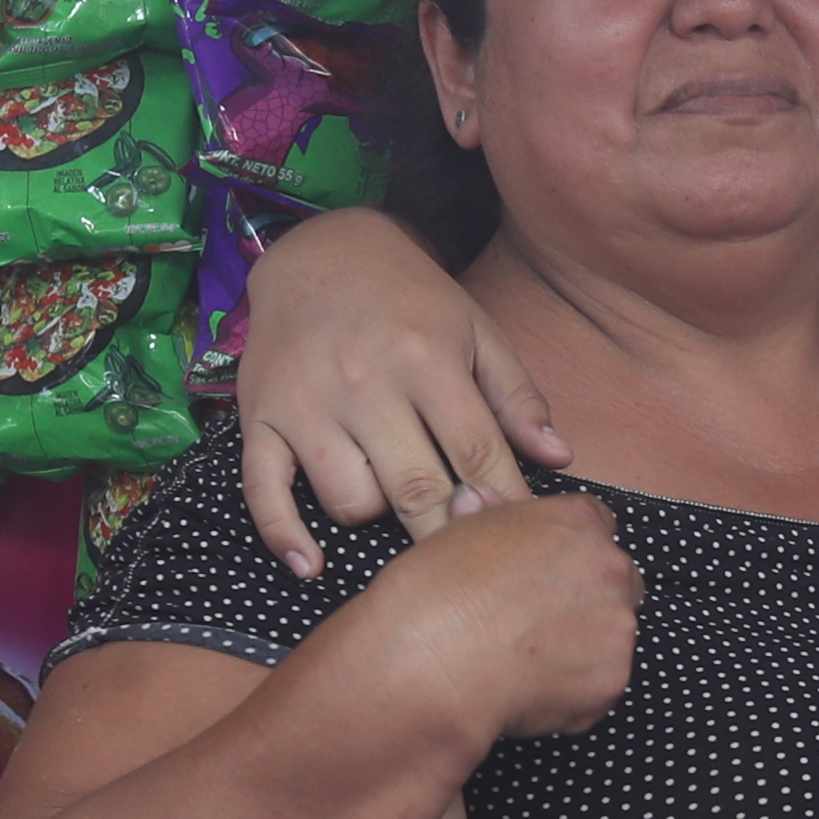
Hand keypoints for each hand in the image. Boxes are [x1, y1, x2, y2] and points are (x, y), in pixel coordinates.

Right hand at [236, 205, 571, 574]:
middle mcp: (364, 383)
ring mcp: (307, 403)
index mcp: (425, 359)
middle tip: (469, 562)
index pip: (476, 452)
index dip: (503, 504)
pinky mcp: (260, 417)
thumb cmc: (410, 301)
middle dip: (448, 534)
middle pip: (415, 487)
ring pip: (350, 500)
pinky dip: (284, 534)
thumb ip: (517, 396)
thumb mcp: (477, 330)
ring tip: (394, 501)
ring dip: (378, 516)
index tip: (523, 539)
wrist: (319, 253)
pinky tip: (310, 564)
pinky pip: (263, 491)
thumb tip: (559, 459)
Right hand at [361, 490, 638, 743]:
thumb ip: (493, 517)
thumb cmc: (436, 593)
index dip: (572, 552)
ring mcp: (617, 624)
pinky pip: (601, 683)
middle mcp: (610, 566)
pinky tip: (531, 690)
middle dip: (590, 598)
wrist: (431, 660)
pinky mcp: (613, 678)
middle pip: (618, 581)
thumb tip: (479, 499)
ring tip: (529, 662)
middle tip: (542, 622)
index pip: (599, 526)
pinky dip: (574, 690)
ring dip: (585, 646)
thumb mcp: (462, 531)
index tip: (552, 572)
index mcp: (577, 522)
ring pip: (613, 634)